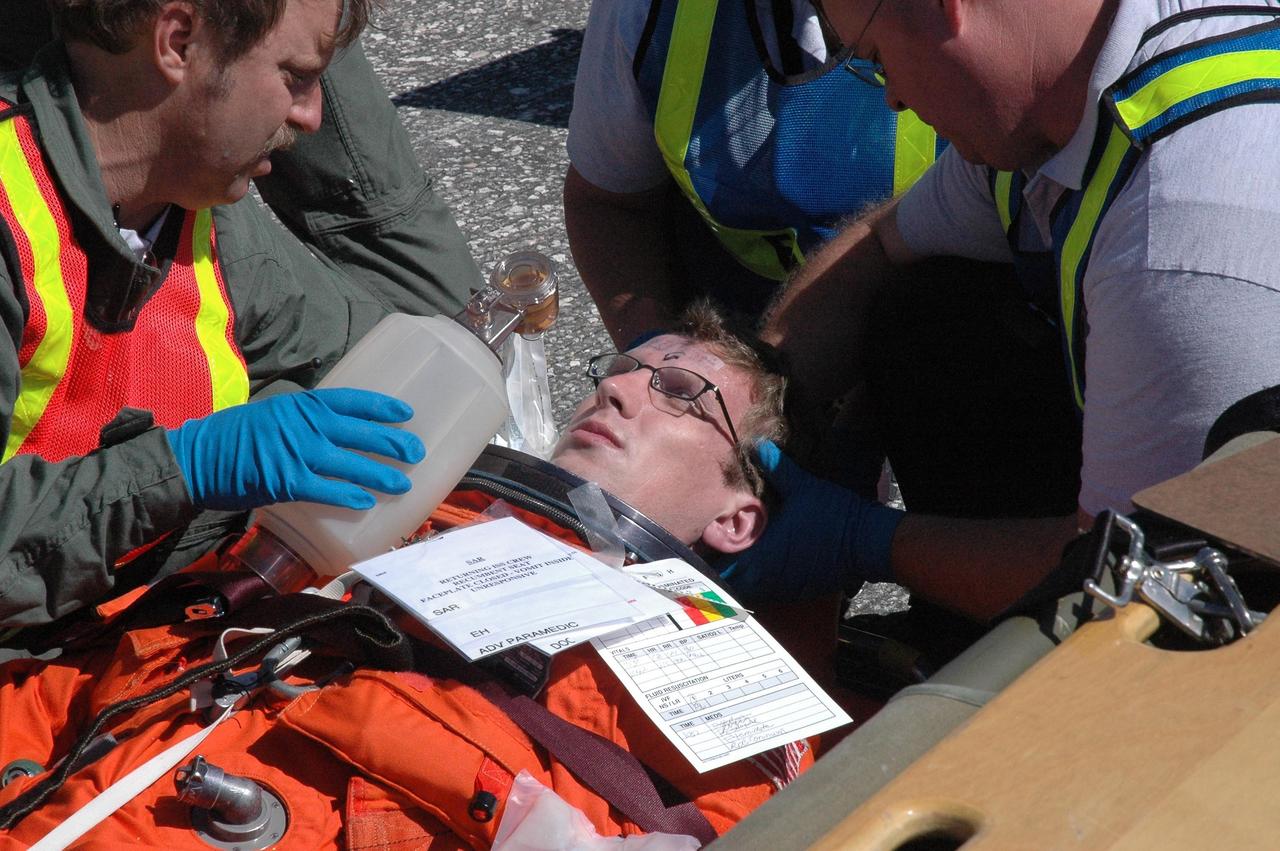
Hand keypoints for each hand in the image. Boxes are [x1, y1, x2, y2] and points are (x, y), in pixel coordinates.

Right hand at [166, 388, 424, 510]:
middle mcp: (305, 424)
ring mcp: (297, 452)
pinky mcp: (286, 481)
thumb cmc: (234, 437)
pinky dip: (348, 495)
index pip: (352, 400)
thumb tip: (332, 429)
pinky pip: (326, 490)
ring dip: (380, 474)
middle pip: (361, 432)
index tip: (406, 413)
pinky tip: (367, 502)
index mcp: (302, 404)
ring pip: (350, 463)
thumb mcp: (273, 413)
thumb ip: (303, 419)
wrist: (196, 457)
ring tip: (403, 483)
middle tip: (416, 453)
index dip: (382, 406)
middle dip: (392, 443)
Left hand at [716, 440, 903, 606]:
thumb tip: (758, 445)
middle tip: (714, 551)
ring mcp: (786, 588)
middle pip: (732, 585)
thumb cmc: (833, 516)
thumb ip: (777, 467)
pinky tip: (763, 564)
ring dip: (742, 578)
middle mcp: (770, 578)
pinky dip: (762, 581)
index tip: (700, 547)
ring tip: (734, 557)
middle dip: (721, 571)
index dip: (708, 561)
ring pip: (752, 590)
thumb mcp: (803, 487)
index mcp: (763, 556)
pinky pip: (771, 591)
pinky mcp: (801, 591)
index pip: (722, 571)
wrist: (868, 542)